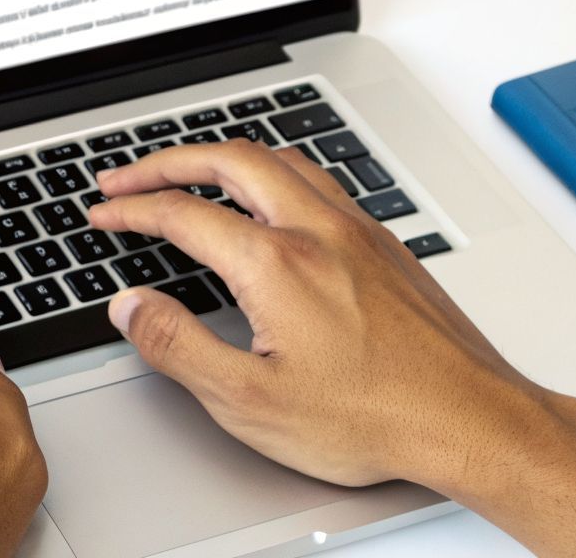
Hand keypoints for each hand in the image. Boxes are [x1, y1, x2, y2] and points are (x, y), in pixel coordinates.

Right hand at [89, 137, 544, 490]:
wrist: (471, 420)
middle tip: (129, 177)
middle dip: (167, 161)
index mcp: (276, 265)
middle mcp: (317, 231)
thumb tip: (132, 308)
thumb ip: (179, 347)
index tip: (104, 214)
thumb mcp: (250, 402)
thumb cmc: (376, 417)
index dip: (131, 209)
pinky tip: (271, 196)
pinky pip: (318, 180)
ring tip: (189, 171)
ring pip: (279, 160)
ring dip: (222, 157)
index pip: (183, 213)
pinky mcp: (384, 244)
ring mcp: (356, 231)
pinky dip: (273, 171)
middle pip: (229, 161)